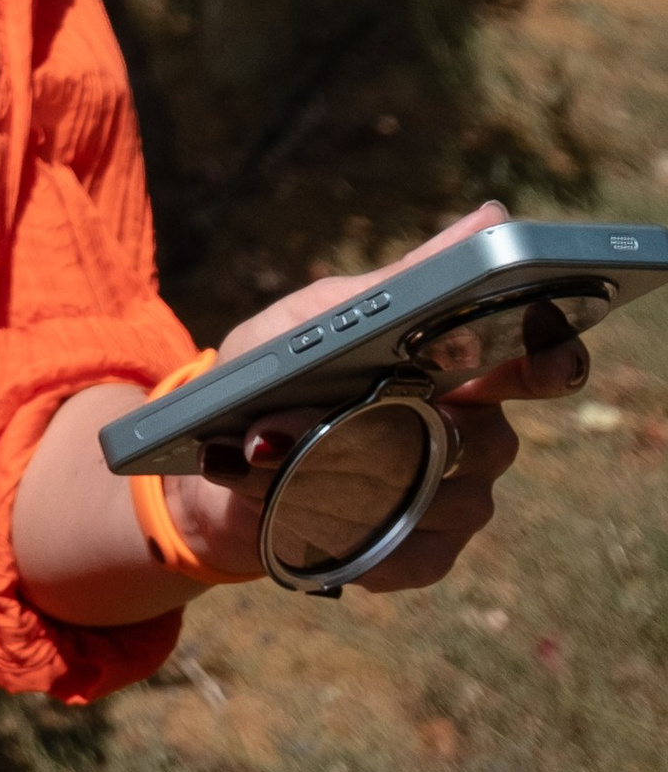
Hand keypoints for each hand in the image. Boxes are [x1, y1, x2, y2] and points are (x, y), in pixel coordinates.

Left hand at [165, 200, 582, 591]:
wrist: (216, 457)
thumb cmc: (282, 371)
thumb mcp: (321, 316)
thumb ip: (399, 283)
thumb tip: (494, 216)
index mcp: (461, 362)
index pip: (542, 361)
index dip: (555, 358)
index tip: (545, 354)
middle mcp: (475, 433)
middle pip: (491, 442)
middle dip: (403, 429)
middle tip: (343, 418)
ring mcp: (457, 499)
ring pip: (446, 500)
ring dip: (354, 480)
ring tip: (281, 462)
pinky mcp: (425, 554)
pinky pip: (414, 555)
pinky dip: (352, 535)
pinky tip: (302, 516)